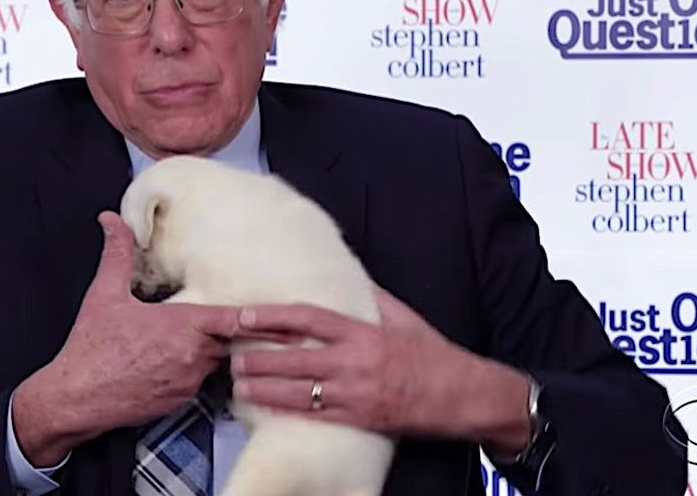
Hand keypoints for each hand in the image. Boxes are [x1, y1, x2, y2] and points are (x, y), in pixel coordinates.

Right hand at [12, 211, 241, 465]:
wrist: (75, 398)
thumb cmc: (91, 349)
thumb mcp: (104, 293)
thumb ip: (118, 253)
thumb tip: (113, 221)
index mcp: (181, 326)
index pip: (234, 319)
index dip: (259, 316)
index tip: (284, 313)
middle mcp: (192, 356)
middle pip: (229, 339)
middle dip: (230, 329)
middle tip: (245, 321)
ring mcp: (188, 382)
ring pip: (215, 361)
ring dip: (210, 349)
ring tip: (192, 337)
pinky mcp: (180, 402)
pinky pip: (199, 382)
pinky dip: (194, 370)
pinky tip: (173, 360)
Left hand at [230, 288, 530, 452]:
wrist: (466, 395)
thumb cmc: (433, 355)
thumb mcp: (402, 318)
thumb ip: (370, 300)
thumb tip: (348, 279)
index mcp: (363, 331)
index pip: (307, 319)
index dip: (271, 317)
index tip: (244, 315)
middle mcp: (355, 361)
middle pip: (294, 356)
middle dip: (257, 355)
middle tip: (229, 352)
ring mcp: (356, 393)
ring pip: (298, 390)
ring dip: (263, 386)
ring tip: (237, 381)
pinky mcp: (361, 418)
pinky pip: (315, 416)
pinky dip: (287, 411)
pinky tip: (265, 408)